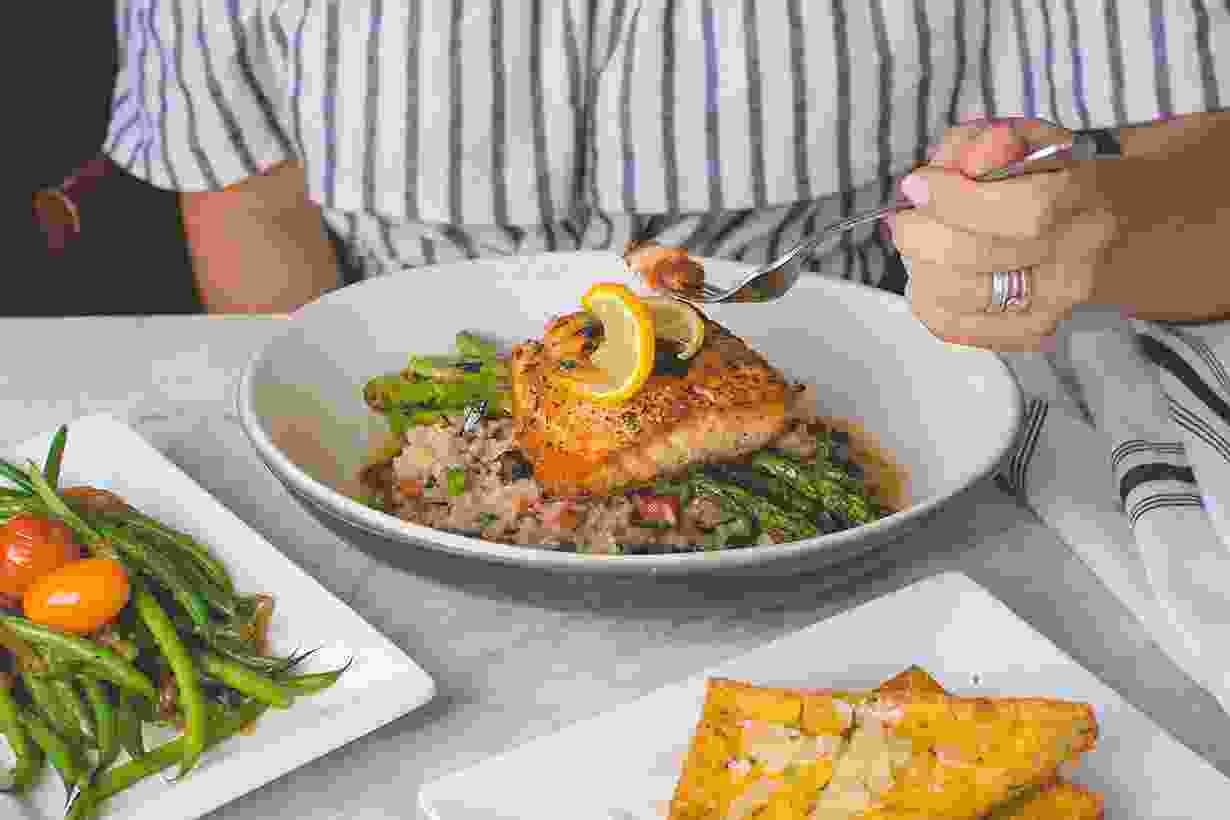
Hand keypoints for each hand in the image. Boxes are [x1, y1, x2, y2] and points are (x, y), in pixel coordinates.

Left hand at [890, 118, 1119, 351]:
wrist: (1082, 226)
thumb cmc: (1038, 177)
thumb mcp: (1017, 140)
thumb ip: (987, 142)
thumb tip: (965, 160)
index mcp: (1082, 196)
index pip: (1025, 208)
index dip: (959, 199)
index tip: (918, 184)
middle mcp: (1077, 256)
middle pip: (983, 256)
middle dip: (925, 235)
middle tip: (906, 219)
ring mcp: (1055, 303)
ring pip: (963, 295)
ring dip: (922, 267)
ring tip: (919, 244)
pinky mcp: (1027, 332)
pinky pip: (956, 325)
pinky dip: (927, 299)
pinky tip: (928, 274)